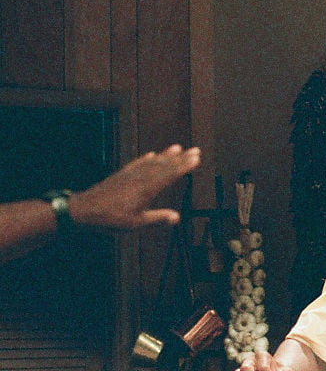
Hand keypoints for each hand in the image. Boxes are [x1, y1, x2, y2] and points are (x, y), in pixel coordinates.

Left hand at [68, 144, 200, 230]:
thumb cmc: (110, 218)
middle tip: (195, 150)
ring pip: (151, 162)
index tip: (196, 159)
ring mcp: (130, 175)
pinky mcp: (121, 175)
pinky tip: (151, 155)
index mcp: (146, 189)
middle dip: (180, 158)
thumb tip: (177, 217)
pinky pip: (136, 164)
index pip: (169, 175)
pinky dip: (145, 158)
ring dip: (165, 154)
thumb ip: (157, 218)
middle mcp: (140, 178)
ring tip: (177, 147)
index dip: (183, 166)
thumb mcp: (136, 223)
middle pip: (164, 165)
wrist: (84, 209)